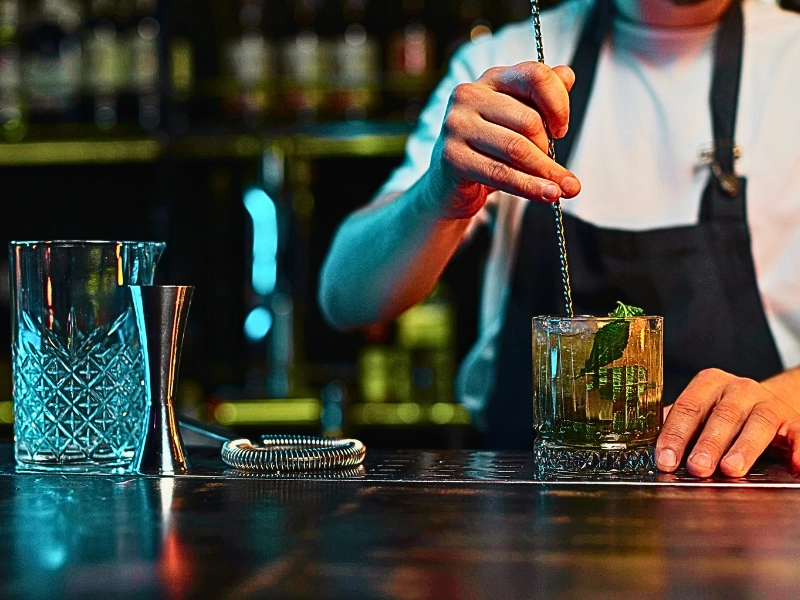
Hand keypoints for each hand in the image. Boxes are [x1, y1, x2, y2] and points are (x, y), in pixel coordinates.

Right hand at [425, 61, 582, 219]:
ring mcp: (457, 125)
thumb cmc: (486, 151)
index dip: (558, 103)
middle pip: (529, 120)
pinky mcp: (452, 156)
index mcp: (492, 79)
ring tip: (561, 188)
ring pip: (517, 148)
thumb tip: (567, 76)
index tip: (561, 129)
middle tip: (554, 169)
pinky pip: (501, 173)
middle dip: (549, 149)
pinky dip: (529, 187)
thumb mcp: (516, 121)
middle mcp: (469, 95)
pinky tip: (547, 194)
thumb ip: (541, 97)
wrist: (448, 186)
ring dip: (545, 172)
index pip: (535, 76)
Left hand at [655, 368, 799, 476]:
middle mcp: (739, 389)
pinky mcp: (793, 420)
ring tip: (731, 470)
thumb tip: (655, 454)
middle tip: (697, 467)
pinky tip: (795, 467)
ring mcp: (767, 403)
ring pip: (756, 424)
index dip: (675, 435)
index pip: (688, 407)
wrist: (764, 406)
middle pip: (722, 416)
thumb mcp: (699, 414)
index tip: (666, 460)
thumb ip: (678, 428)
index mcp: (708, 384)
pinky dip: (798, 450)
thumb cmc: (721, 415)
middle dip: (708, 444)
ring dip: (743, 449)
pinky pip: (798, 434)